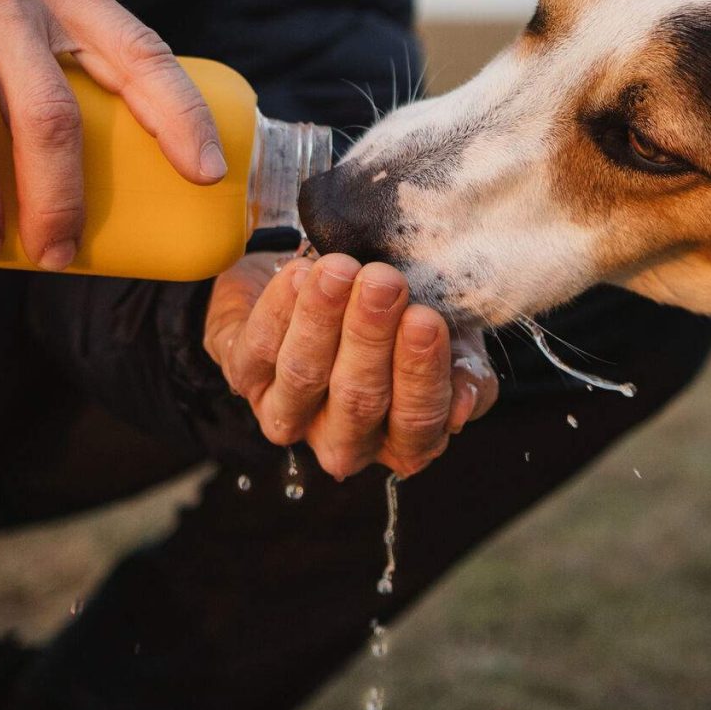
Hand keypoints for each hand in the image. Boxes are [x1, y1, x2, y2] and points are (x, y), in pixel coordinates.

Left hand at [205, 251, 498, 478]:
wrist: (329, 279)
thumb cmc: (399, 318)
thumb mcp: (447, 342)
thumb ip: (465, 370)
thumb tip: (464, 405)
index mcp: (403, 440)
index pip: (416, 421)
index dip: (420, 373)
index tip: (425, 318)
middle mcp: (344, 440)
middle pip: (358, 399)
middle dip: (370, 337)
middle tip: (383, 282)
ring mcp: (289, 414)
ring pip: (305, 374)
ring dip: (323, 318)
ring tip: (341, 269)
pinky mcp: (244, 377)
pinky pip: (260, 346)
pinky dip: (282, 307)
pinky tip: (301, 272)